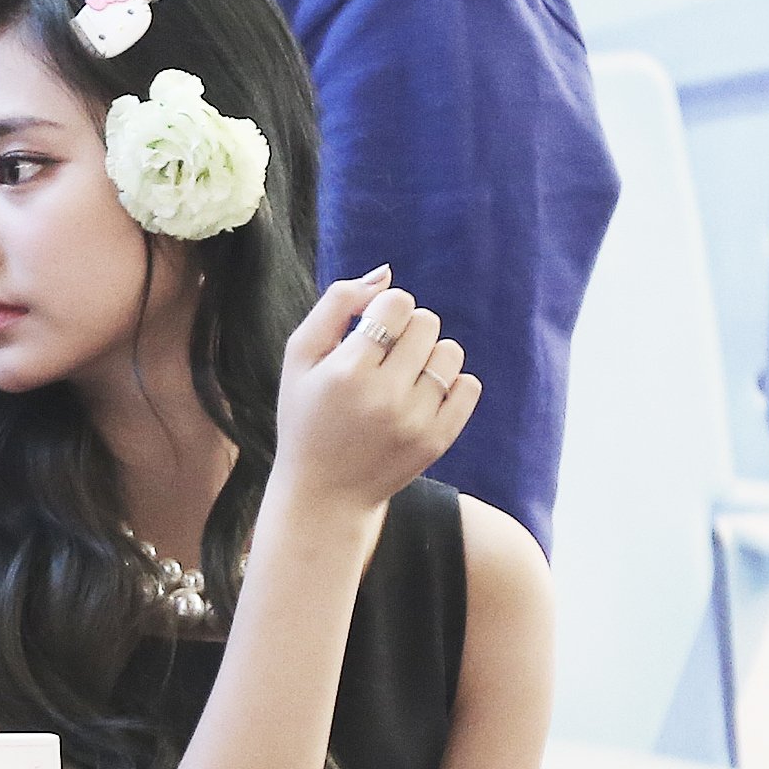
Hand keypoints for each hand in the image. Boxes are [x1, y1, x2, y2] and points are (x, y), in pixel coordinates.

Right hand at [273, 266, 481, 513]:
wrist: (324, 494)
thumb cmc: (306, 416)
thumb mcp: (299, 357)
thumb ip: (335, 305)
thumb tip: (385, 275)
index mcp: (346, 370)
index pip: (396, 303)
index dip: (384, 310)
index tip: (369, 332)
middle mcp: (384, 395)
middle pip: (426, 322)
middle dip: (407, 330)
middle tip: (384, 356)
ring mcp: (415, 420)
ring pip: (450, 351)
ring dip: (430, 355)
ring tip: (404, 376)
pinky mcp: (438, 440)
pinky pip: (469, 386)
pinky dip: (450, 383)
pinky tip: (422, 395)